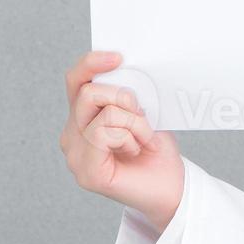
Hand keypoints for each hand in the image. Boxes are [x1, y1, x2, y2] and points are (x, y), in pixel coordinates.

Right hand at [61, 50, 184, 233]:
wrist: (172, 186)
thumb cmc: (156, 149)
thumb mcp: (143, 112)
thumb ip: (126, 94)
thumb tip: (122, 68)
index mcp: (83, 117)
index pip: (75, 81)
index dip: (91, 64)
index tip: (118, 57)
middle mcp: (72, 135)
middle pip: (88, 92)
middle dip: (124, 98)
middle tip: (143, 117)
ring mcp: (75, 155)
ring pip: (104, 114)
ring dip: (135, 123)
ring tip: (142, 139)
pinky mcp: (86, 172)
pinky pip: (105, 134)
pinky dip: (130, 137)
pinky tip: (136, 150)